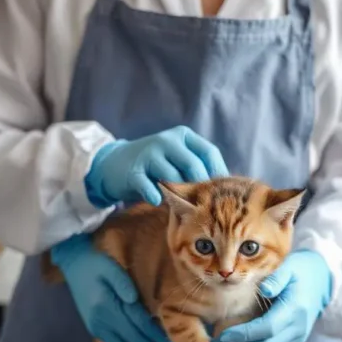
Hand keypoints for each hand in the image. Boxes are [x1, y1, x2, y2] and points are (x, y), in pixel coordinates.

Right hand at [51, 235, 173, 341]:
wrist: (75, 267)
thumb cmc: (96, 265)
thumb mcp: (110, 267)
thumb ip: (122, 282)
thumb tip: (134, 299)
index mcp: (106, 304)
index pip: (137, 323)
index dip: (155, 335)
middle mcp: (100, 320)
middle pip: (131, 337)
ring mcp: (95, 326)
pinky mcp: (93, 328)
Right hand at [85, 126, 228, 206]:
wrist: (114, 163)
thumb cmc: (155, 166)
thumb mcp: (177, 158)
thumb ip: (197, 166)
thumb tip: (226, 186)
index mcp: (183, 136)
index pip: (209, 152)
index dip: (218, 173)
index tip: (221, 193)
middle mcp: (167, 141)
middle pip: (194, 165)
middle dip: (200, 187)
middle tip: (202, 204)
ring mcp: (149, 154)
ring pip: (173, 177)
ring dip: (179, 194)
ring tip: (181, 204)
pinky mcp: (133, 170)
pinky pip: (150, 187)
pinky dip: (157, 197)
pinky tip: (158, 201)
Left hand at [212, 250, 332, 341]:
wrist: (323, 282)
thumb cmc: (301, 271)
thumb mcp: (290, 267)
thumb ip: (277, 278)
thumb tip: (265, 290)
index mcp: (295, 309)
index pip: (267, 328)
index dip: (244, 334)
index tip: (222, 335)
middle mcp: (297, 328)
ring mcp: (297, 339)